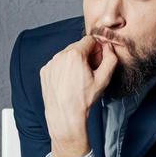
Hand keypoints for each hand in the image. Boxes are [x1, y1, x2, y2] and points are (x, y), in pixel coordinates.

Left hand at [40, 34, 118, 156]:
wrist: (65, 116)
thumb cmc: (84, 100)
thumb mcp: (104, 79)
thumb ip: (110, 58)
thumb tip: (108, 47)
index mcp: (75, 54)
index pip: (90, 40)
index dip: (97, 50)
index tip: (97, 62)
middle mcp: (60, 55)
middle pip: (77, 46)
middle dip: (85, 55)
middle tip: (88, 72)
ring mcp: (50, 64)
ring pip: (66, 55)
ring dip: (73, 62)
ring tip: (77, 79)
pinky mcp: (44, 72)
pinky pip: (57, 64)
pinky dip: (63, 69)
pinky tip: (67, 83)